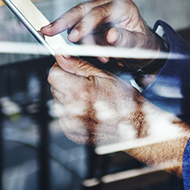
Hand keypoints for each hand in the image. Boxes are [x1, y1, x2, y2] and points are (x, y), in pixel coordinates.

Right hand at [41, 0, 165, 71]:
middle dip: (63, 21)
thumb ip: (125, 40)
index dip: (84, 25)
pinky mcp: (91, 22)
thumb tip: (111, 36)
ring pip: (76, 18)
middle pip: (81, 9)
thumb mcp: (138, 45)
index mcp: (122, 7)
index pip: (98, 12)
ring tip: (85, 53)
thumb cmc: (143, 45)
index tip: (73, 37)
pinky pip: (77, 27)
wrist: (143, 48)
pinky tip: (80, 50)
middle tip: (47, 31)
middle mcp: (108, 5)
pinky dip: (74, 39)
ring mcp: (98, 12)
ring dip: (72, 35)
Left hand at [48, 53, 189, 174]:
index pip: (53, 74)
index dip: (61, 68)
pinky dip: (72, 111)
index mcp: (79, 92)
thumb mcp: (104, 75)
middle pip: (55, 87)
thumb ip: (78, 64)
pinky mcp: (72, 133)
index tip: (69, 68)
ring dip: (69, 97)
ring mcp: (71, 124)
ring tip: (89, 98)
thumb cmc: (126, 102)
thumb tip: (61, 55)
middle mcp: (72, 110)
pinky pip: (63, 116)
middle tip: (85, 84)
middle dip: (66, 82)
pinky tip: (88, 109)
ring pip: (58, 102)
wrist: (137, 127)